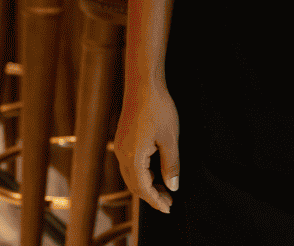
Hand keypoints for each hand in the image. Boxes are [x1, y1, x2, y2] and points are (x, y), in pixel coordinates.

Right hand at [113, 83, 179, 214]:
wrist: (143, 84)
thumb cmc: (158, 108)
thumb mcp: (170, 139)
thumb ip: (171, 165)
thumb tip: (173, 186)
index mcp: (133, 158)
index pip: (144, 189)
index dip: (156, 201)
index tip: (168, 208)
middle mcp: (122, 155)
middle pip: (135, 185)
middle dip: (151, 196)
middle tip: (168, 202)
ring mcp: (121, 146)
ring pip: (131, 175)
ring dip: (146, 185)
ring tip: (164, 189)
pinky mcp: (123, 139)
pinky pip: (129, 164)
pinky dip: (141, 173)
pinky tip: (154, 171)